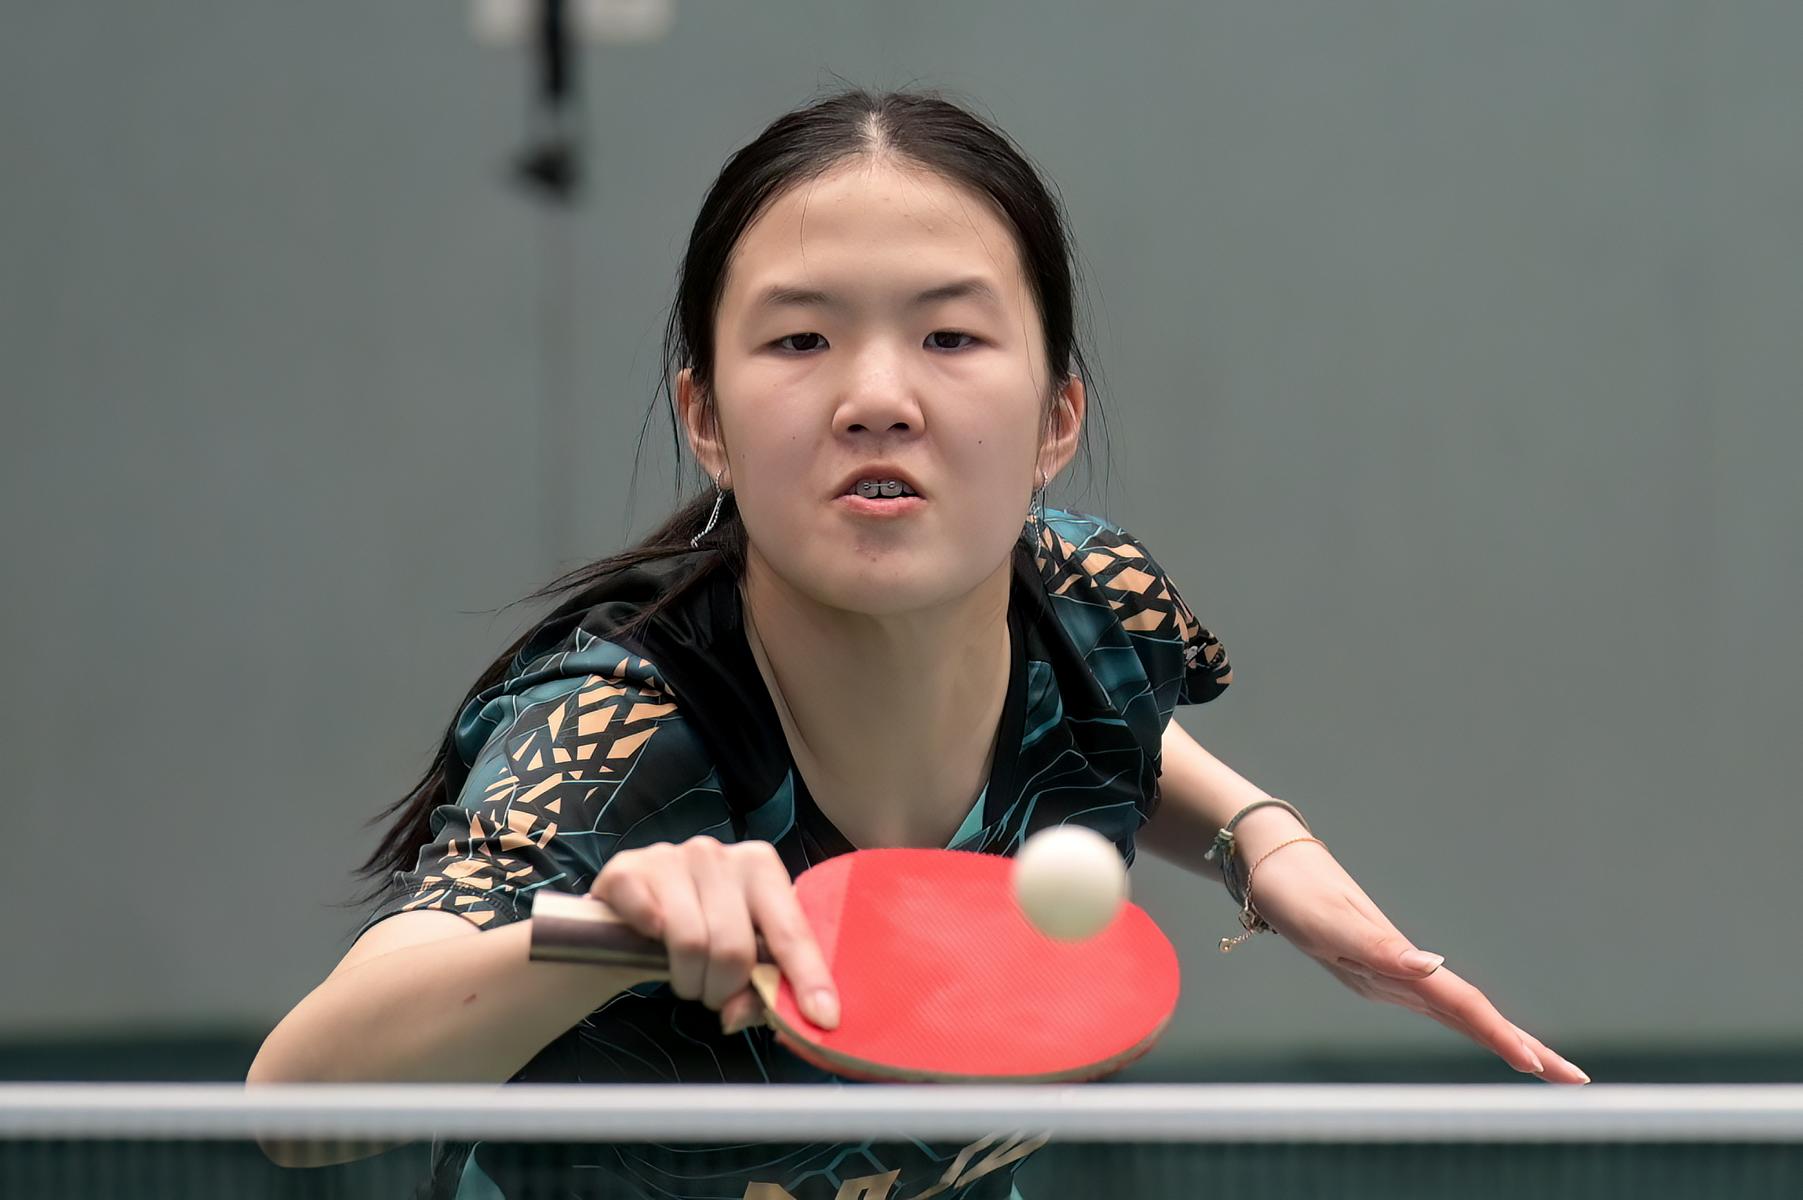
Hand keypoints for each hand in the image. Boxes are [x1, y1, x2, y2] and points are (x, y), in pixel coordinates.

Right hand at [589, 837, 838, 1035]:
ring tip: (686, 976)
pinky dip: (649, 942)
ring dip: (687, 980)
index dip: (808, 977)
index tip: (824, 1018)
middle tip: (714, 994)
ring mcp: (672, 857)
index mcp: (761, 867)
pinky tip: (649, 939)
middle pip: (735, 947)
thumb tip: (737, 1014)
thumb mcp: (736, 957)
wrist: (624, 913)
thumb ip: (754, 990)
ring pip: (691, 943)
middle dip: (724, 989)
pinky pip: (647, 920)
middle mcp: (719, 853)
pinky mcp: (629, 869)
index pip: (791, 930)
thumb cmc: (695, 931)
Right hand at [1230, 813, 1588, 1084]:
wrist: (1265, 865)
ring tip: (1540, 1061)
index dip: (1498, 1032)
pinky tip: (1481, 1022)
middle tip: (1572, 1079)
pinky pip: (1438, 997)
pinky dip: (1470, 1015)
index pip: (1457, 1006)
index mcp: (1384, 974)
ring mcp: (1385, 974)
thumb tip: (1431, 968)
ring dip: (1499, 1035)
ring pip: (1455, 1011)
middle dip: (1519, 1048)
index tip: (1537, 1063)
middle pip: (1466, 1018)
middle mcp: (1391, 981)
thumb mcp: (1330, 919)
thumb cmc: (1294, 888)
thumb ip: (1378, 947)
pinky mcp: (1380, 960)